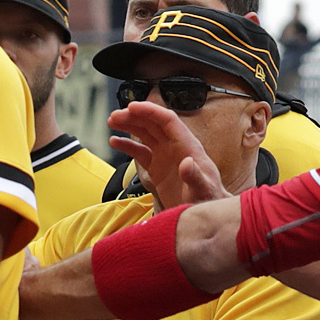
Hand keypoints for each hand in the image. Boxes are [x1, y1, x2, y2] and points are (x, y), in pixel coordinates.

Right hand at [109, 102, 231, 211]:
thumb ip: (195, 176)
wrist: (204, 212)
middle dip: (134, 117)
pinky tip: (115, 141)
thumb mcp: (202, 189)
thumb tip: (187, 163)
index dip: (150, 111)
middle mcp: (175, 147)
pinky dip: (127, 146)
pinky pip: (140, 152)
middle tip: (115, 116)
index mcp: (187, 146)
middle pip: (153, 123)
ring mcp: (165, 156)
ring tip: (112, 121)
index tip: (132, 107)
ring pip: (145, 134)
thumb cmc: (207, 199)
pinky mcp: (157, 168)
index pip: (167, 120)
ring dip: (129, 126)